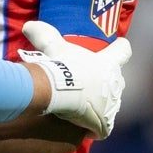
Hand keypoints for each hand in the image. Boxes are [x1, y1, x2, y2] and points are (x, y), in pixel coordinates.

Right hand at [18, 21, 130, 139]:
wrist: (62, 91)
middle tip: (88, 81)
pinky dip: (93, 126)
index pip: (124, 50)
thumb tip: (28, 26)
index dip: (120, 48)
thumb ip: (44, 34)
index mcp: (110, 62)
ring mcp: (113, 105)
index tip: (118, 45)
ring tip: (81, 105)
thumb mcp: (54, 46)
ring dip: (99, 104)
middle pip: (116, 79)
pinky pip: (101, 126)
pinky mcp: (105, 124)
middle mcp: (117, 83)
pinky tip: (81, 125)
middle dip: (106, 80)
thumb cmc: (64, 65)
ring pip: (110, 103)